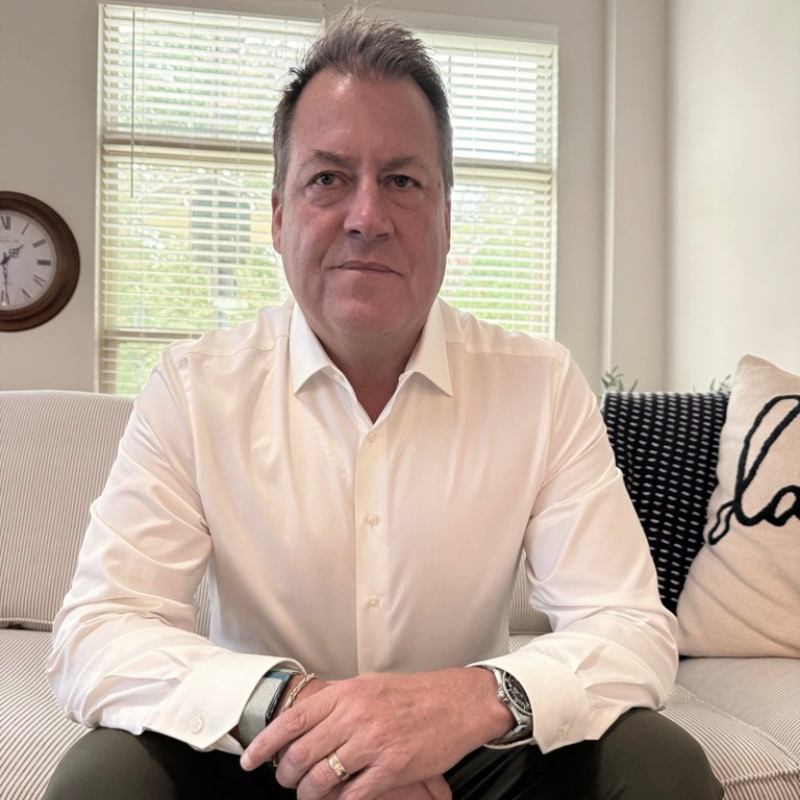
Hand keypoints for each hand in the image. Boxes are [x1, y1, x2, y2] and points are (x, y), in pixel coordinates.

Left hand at [241, 667, 511, 799]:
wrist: (458, 702)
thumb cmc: (416, 693)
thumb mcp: (371, 685)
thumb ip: (339, 701)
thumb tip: (307, 718)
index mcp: (347, 693)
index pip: (293, 719)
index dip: (265, 743)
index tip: (249, 759)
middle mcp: (356, 716)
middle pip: (301, 753)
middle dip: (285, 774)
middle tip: (285, 781)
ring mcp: (373, 742)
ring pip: (321, 778)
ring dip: (308, 794)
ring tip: (308, 796)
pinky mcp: (393, 767)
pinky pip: (352, 795)